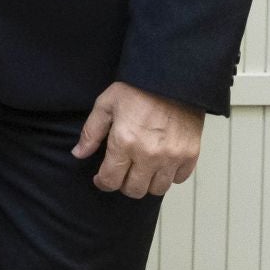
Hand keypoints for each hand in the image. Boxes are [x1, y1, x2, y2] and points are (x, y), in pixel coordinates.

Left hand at [72, 81, 204, 198]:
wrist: (172, 79)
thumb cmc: (137, 89)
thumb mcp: (105, 105)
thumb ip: (91, 132)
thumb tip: (79, 153)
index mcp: (124, 142)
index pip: (111, 180)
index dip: (102, 182)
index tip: (101, 178)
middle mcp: (149, 155)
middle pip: (134, 190)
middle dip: (124, 185)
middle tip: (121, 173)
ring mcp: (172, 157)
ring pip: (158, 189)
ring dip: (146, 183)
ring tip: (141, 170)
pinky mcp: (190, 155)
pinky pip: (178, 179)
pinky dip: (168, 176)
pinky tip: (160, 163)